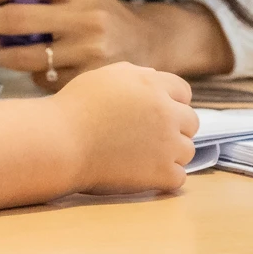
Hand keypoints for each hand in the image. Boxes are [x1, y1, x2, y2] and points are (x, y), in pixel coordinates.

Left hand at [0, 0, 232, 88]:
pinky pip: (44, 79)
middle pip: (18, 18)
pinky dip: (31, 72)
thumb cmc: (97, 6)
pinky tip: (35, 65)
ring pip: (27, 56)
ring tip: (0, 48)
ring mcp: (91, 52)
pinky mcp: (89, 80)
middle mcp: (88, 16)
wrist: (145, 42)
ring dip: (3, 53)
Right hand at [52, 62, 197, 194]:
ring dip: (171, 154)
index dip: (172, 102)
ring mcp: (167, 143)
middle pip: (191, 122)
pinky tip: (145, 174)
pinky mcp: (162, 172)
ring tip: (144, 157)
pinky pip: (178, 177)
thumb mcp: (106, 76)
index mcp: (153, 85)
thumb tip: (155, 79)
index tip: (157, 114)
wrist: (61, 142)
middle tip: (150, 138)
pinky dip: (164, 178)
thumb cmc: (75, 108)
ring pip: (187, 150)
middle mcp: (166, 111)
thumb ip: (137, 75)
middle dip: (175, 128)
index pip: (184, 92)